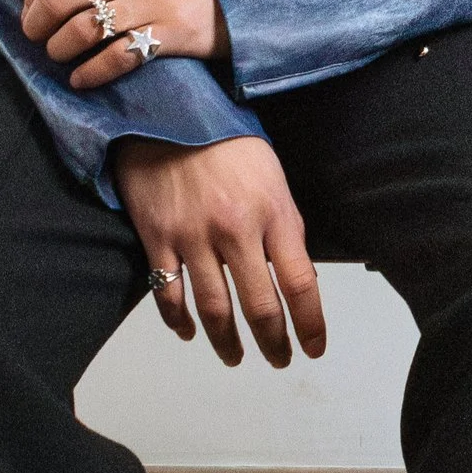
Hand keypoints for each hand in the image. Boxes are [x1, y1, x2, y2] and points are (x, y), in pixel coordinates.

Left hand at [23, 0, 223, 90]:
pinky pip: (118, 57)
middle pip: (60, 1)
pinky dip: (92, 73)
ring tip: (60, 55)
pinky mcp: (170, 34)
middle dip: (37, 25)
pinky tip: (82, 79)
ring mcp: (151, 3)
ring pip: (83, 31)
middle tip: (37, 37)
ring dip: (61, 50)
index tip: (30, 10)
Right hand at [113, 136, 324, 368]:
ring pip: (214, 310)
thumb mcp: (273, 179)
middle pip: (260, 307)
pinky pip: (169, 294)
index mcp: (273, 214)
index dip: (310, 324)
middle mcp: (235, 230)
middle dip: (273, 343)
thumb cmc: (230, 144)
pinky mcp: (157, 238)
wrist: (170, 112)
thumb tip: (296, 278)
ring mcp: (193, 237)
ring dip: (227, 343)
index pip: (300, 284)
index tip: (314, 347)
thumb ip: (285, 228)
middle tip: (279, 360)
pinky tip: (190, 333)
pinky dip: (180, 321)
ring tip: (235, 357)